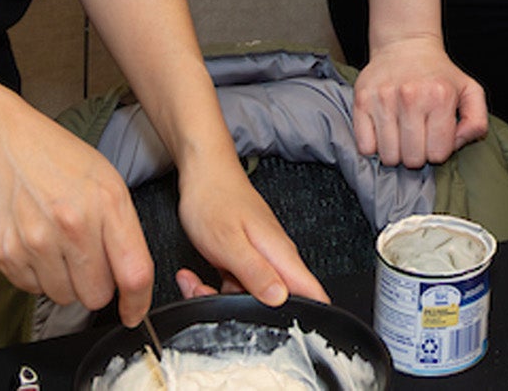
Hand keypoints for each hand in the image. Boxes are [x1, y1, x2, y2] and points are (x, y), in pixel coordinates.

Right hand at [0, 96, 156, 326]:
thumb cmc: (55, 158)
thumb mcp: (107, 181)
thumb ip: (123, 229)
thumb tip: (130, 276)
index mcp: (106, 204)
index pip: (133, 273)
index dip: (138, 303)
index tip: (135, 311)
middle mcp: (72, 225)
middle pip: (97, 295)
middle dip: (96, 284)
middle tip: (86, 257)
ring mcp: (36, 241)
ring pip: (64, 297)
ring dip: (65, 281)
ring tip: (57, 245)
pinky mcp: (6, 253)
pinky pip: (32, 289)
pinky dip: (38, 275)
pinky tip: (36, 243)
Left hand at [174, 152, 328, 309]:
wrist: (204, 173)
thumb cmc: (216, 199)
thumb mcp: (230, 242)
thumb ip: (256, 272)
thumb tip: (280, 298)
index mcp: (280, 255)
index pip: (312, 292)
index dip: (311, 318)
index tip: (286, 334)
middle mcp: (275, 258)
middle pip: (275, 304)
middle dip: (242, 311)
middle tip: (211, 297)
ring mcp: (260, 259)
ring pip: (249, 297)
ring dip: (219, 298)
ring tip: (196, 283)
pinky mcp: (244, 259)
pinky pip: (234, 286)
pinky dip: (213, 286)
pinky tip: (195, 275)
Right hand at [350, 34, 488, 168]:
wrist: (406, 44)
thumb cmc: (439, 74)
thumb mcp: (470, 90)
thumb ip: (476, 122)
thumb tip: (457, 144)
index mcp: (440, 97)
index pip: (437, 154)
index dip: (438, 150)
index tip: (435, 137)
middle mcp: (411, 97)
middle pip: (412, 159)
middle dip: (417, 155)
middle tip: (418, 138)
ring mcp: (383, 99)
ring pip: (388, 156)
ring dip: (396, 152)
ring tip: (401, 135)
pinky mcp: (362, 100)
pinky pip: (365, 146)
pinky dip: (374, 146)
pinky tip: (384, 132)